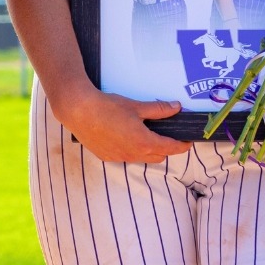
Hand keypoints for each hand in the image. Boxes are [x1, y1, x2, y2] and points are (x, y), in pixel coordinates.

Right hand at [50, 85, 190, 164]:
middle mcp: (133, 154)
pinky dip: (130, 150)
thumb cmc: (107, 107)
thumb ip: (159, 110)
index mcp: (144, 142)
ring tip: (143, 134)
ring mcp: (118, 157)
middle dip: (165, 148)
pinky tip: (123, 136)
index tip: (187, 141)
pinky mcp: (106, 156)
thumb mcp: (136, 106)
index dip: (181, 146)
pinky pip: (125, 157)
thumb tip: (177, 107)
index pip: (170, 149)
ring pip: (141, 158)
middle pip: (158, 157)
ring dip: (147, 150)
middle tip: (165, 135)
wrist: (78, 111)